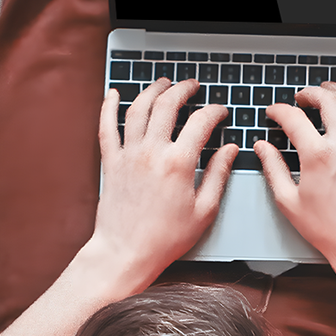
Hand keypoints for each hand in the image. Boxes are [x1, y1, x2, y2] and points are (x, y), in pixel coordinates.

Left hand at [89, 78, 236, 284]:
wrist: (125, 253)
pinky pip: (107, 128)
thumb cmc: (165, 238)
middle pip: (167, 105)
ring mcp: (128, 155)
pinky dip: (108, 107)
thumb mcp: (204, 210)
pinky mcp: (111, 163)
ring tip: (163, 83)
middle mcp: (152, 152)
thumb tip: (229, 150)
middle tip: (192, 85)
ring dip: (152, 90)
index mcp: (178, 163)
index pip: (200, 122)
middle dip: (182, 89)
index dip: (214, 111)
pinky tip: (112, 94)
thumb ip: (218, 175)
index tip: (220, 111)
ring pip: (138, 109)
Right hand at [254, 80, 335, 264]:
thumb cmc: (329, 230)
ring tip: (329, 88)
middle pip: (328, 100)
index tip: (273, 112)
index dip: (279, 110)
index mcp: (318, 156)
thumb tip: (262, 148)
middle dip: (310, 93)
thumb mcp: (289, 202)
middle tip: (300, 98)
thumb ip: (273, 169)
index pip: (294, 118)